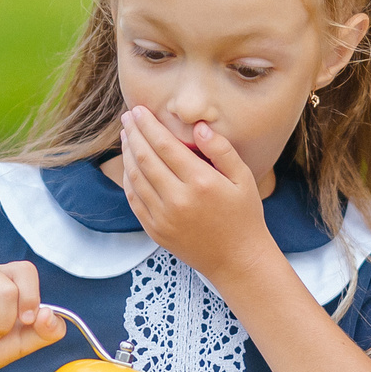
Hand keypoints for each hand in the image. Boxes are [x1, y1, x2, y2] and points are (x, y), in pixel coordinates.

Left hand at [117, 107, 275, 285]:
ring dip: (127, 153)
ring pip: (135, 178)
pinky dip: (128, 178)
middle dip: (134, 133)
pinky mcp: (155, 230)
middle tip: (127, 117)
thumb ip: (221, 150)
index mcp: (201, 182)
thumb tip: (198, 127)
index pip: (165, 145)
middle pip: (145, 158)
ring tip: (126, 136)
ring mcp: (164, 217)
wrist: (238, 260)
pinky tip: (129, 164)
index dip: (148, 125)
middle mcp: (178, 199)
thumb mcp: (244, 178)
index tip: (138, 111)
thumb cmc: (244, 216)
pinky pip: (134, 199)